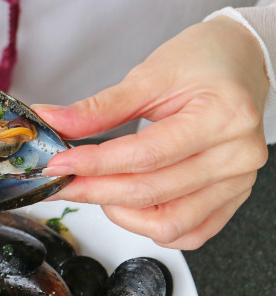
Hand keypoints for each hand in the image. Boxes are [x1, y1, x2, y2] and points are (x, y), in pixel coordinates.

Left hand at [35, 16, 268, 248]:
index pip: (145, 155)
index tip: (58, 163)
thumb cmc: (203, 62)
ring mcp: (237, 183)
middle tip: (62, 181)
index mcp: (222, 116)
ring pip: (168, 225)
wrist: (240, 62)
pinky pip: (188, 233)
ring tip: (100, 188)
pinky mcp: (231, 200)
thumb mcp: (149, 75)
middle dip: (94, 190)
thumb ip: (100, 108)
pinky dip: (151, 226)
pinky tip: (130, 205)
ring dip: (122, 213)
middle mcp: (236, 156)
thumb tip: (54, 122)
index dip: (94, 163)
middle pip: (151, 193)